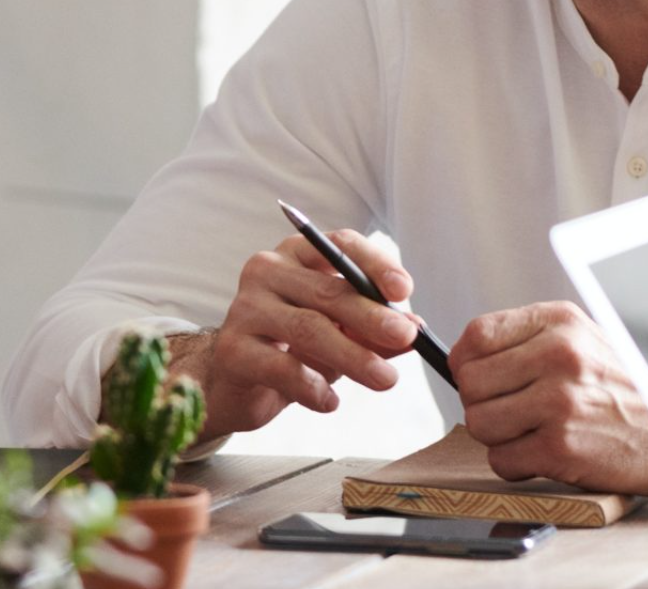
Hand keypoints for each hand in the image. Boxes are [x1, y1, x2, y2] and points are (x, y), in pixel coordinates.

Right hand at [173, 228, 421, 441]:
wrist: (235, 385)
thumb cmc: (291, 350)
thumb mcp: (339, 335)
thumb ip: (373, 330)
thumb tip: (415, 329)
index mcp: (296, 256)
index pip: (339, 245)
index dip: (375, 264)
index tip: (403, 290)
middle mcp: (267, 272)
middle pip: (328, 291)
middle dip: (372, 316)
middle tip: (406, 338)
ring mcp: (245, 309)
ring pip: (308, 329)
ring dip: (353, 356)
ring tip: (385, 379)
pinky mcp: (232, 349)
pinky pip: (281, 367)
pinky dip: (313, 388)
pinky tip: (331, 403)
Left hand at [449, 301, 647, 493]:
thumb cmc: (627, 390)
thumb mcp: (584, 341)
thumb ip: (529, 341)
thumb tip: (466, 358)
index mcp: (560, 322)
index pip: (477, 334)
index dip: (466, 361)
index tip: (475, 377)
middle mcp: (559, 356)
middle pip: (470, 382)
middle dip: (481, 403)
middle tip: (510, 411)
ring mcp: (559, 402)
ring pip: (479, 423)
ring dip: (497, 436)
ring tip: (530, 432)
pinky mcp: (561, 447)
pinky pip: (501, 460)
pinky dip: (516, 465)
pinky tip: (543, 455)